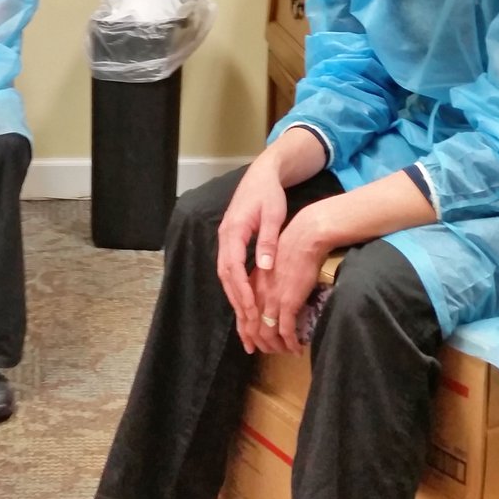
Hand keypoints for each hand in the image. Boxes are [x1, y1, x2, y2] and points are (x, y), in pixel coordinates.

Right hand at [217, 152, 287, 336]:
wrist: (261, 175)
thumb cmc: (269, 194)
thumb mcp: (273, 214)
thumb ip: (268, 240)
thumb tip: (265, 267)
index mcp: (233, 231)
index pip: (233, 266)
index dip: (241, 290)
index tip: (251, 309)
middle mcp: (224, 237)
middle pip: (225, 274)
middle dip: (236, 300)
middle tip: (249, 322)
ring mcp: (225, 239)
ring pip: (225, 273)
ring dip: (234, 296)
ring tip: (245, 319)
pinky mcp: (230, 241)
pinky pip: (228, 268)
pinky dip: (234, 286)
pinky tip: (243, 300)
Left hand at [245, 204, 328, 354]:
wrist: (303, 239)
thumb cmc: (291, 248)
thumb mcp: (271, 266)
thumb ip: (266, 283)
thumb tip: (268, 297)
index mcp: (252, 285)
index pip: (243, 315)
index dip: (245, 333)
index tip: (250, 345)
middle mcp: (258, 294)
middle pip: (253, 328)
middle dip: (259, 343)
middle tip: (268, 352)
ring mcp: (272, 299)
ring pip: (268, 333)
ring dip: (276, 346)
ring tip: (284, 351)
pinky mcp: (288, 302)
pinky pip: (286, 330)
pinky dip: (290, 343)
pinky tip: (296, 348)